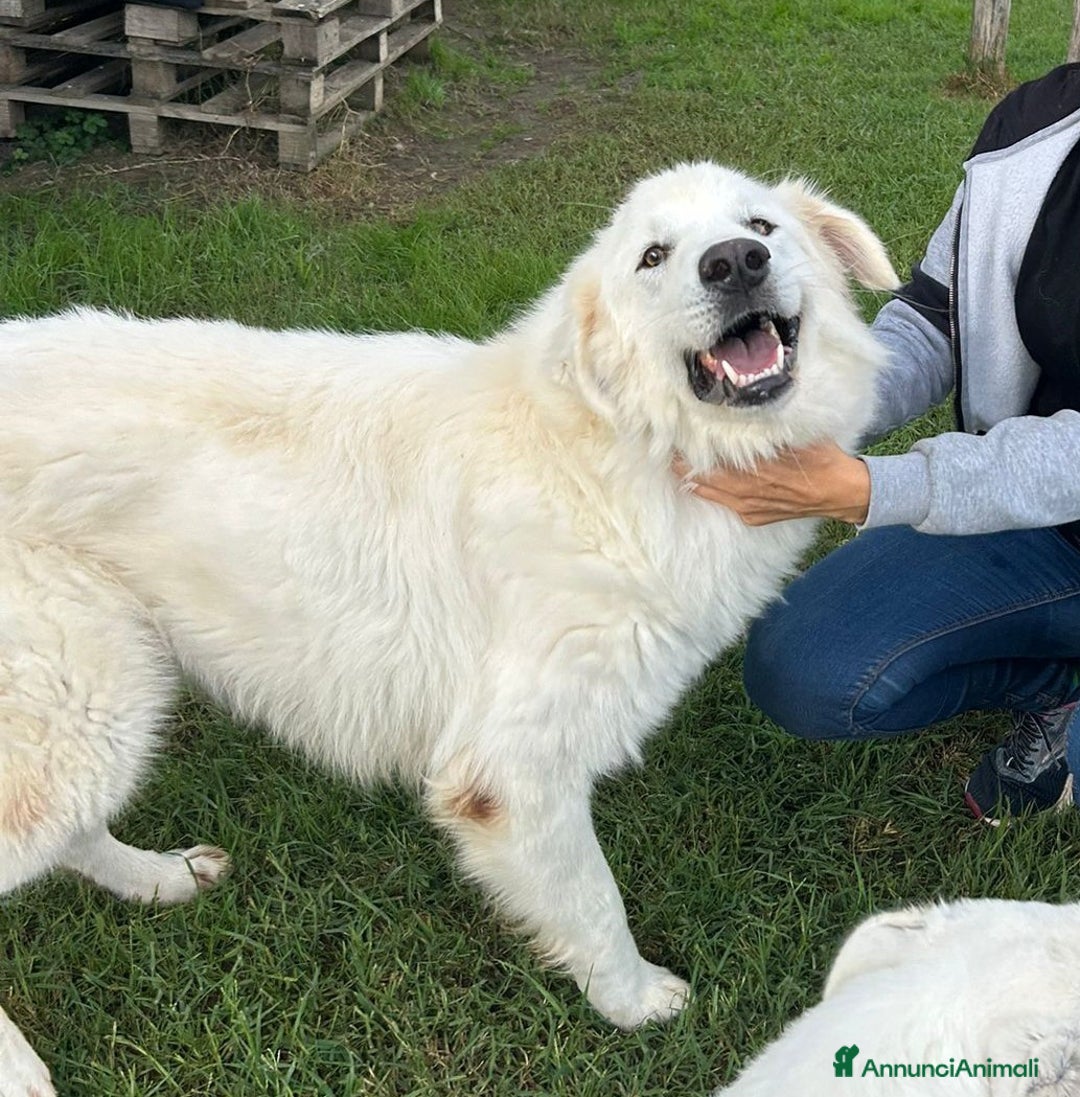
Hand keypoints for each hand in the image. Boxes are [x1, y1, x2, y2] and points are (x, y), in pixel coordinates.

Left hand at [675, 440, 870, 525]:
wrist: (841, 493)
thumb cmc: (822, 458)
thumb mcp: (798, 435)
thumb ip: (770, 427)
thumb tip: (746, 411)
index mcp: (756, 469)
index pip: (711, 460)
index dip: (690, 450)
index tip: (674, 436)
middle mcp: (748, 491)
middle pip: (702, 478)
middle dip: (683, 465)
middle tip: (666, 449)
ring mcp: (748, 507)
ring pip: (709, 493)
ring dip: (693, 479)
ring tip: (676, 465)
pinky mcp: (753, 516)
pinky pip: (724, 503)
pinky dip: (710, 491)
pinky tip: (701, 482)